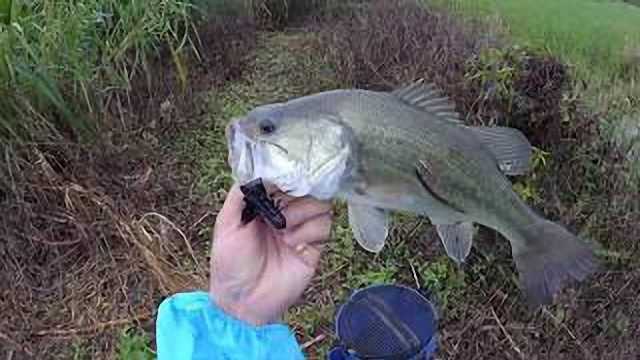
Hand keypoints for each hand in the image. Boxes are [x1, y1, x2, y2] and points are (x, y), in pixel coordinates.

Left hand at [209, 184, 332, 325]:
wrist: (243, 303)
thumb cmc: (229, 264)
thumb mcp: (226, 225)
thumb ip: (239, 195)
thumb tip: (256, 171)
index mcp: (265, 206)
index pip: (285, 179)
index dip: (285, 176)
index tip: (280, 181)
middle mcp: (286, 214)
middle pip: (307, 187)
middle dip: (294, 194)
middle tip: (280, 208)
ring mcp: (301, 230)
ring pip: (320, 203)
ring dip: (302, 212)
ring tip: (284, 229)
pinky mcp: (314, 248)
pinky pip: (323, 226)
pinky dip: (309, 231)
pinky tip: (293, 243)